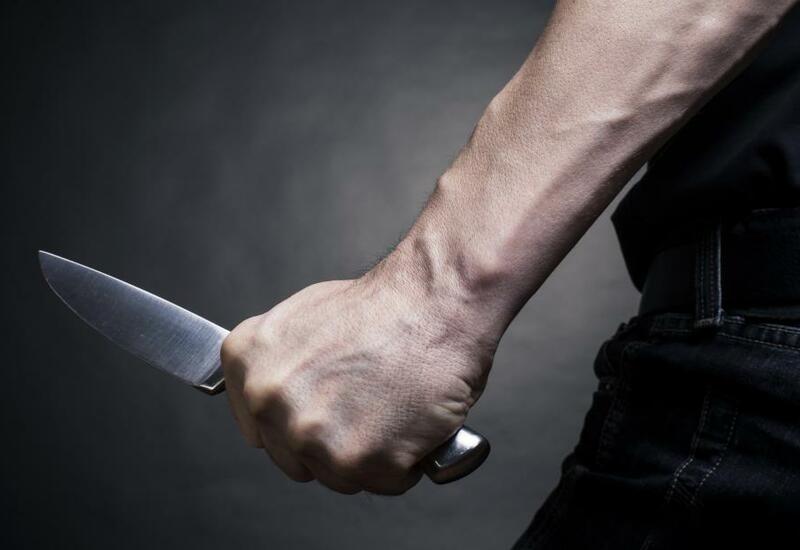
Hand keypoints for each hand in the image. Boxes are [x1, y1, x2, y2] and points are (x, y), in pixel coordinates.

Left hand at [221, 268, 494, 494]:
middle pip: (297, 459)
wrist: (434, 302)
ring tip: (392, 406)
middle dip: (333, 442)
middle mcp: (270, 402)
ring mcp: (312, 434)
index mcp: (250, 366)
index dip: (299, 424)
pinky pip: (385, 482)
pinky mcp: (359, 459)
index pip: (261, 431)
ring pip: (340, 477)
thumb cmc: (384, 307)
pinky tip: (412, 420)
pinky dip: (406, 461)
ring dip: (371, 455)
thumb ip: (279, 365)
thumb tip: (282, 395)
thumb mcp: (303, 318)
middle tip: (367, 404)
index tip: (324, 411)